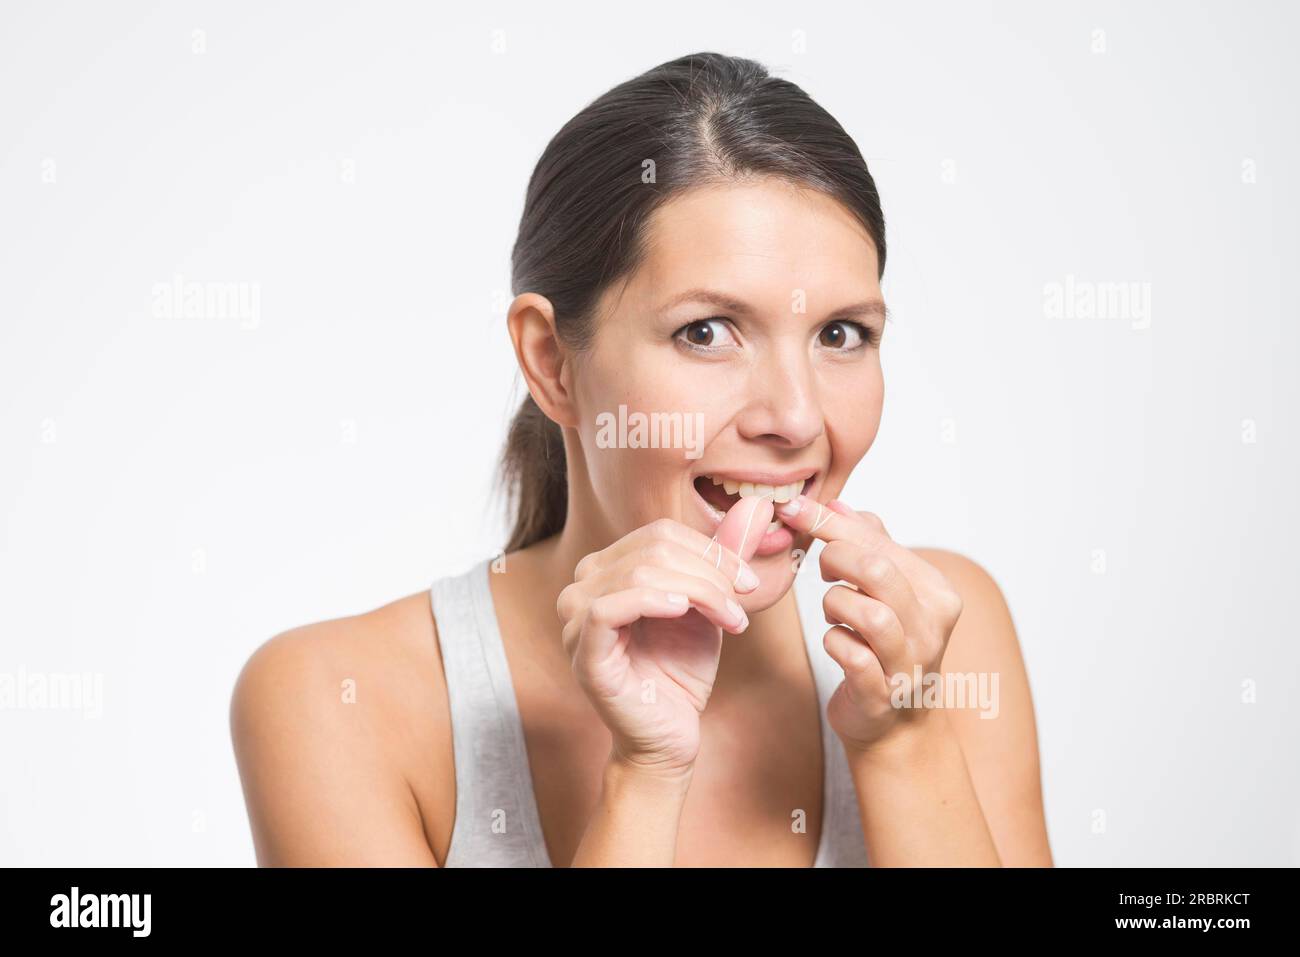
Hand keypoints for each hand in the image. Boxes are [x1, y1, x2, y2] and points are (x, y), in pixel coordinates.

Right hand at [556, 496, 774, 773]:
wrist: (669, 735)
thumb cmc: (680, 670)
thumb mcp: (709, 604)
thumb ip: (724, 557)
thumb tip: (758, 506)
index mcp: (608, 569)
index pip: (660, 533)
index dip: (711, 551)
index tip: (748, 583)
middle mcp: (583, 585)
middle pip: (653, 548)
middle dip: (710, 572)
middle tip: (742, 603)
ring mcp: (575, 618)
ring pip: (638, 571)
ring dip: (698, 591)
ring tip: (730, 620)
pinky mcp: (582, 650)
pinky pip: (608, 607)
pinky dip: (652, 600)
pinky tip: (683, 612)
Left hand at [775, 495, 964, 753]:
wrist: (895, 725)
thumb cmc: (885, 647)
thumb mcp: (888, 590)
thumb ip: (870, 544)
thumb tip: (838, 504)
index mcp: (936, 591)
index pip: (880, 541)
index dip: (830, 521)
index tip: (793, 508)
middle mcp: (932, 626)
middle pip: (877, 571)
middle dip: (834, 560)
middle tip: (821, 570)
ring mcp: (910, 663)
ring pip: (868, 614)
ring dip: (835, 605)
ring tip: (834, 612)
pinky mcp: (883, 694)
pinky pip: (851, 656)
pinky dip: (834, 642)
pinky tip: (836, 641)